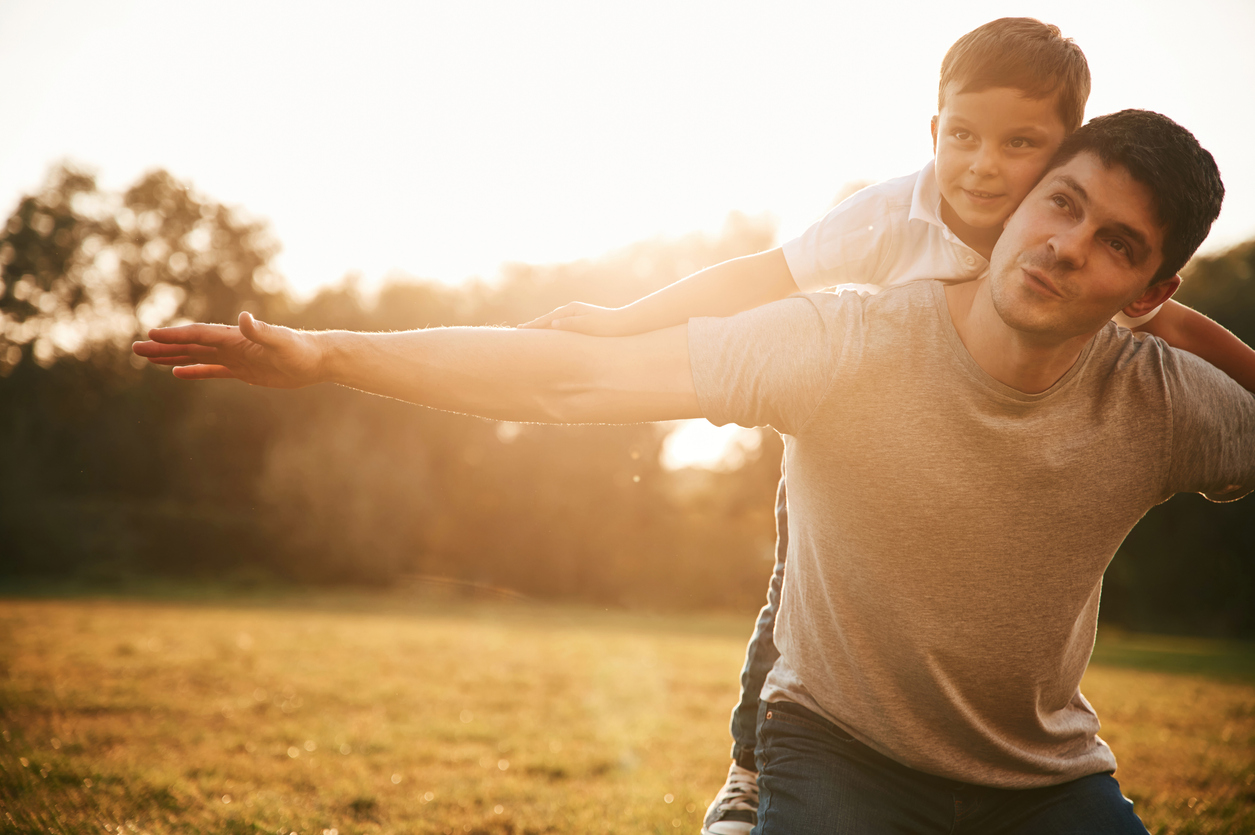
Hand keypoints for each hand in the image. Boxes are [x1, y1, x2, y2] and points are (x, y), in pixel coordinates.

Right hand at [132, 311, 324, 387]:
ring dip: (172, 356)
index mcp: (235, 337)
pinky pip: (212, 370)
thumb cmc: (302, 350)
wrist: (318, 360)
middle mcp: (231, 344)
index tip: (150, 335)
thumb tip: (243, 317)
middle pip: (190, 345)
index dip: (174, 336)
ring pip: (196, 356)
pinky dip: (195, 370)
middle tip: (135, 348)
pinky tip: (178, 372)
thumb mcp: (282, 342)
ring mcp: (236, 357)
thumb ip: (262, 331)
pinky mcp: (244, 370)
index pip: (198, 335)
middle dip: (163, 346)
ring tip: (147, 358)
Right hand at [517, 301, 635, 335]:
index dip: (533, 325)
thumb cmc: (606, 326)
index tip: (519, 330)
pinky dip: (552, 328)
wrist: (623, 323)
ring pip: (554, 320)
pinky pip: (561, 324)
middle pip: (548, 318)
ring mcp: (576, 314)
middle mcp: (572, 309)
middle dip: (534, 324)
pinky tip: (550, 332)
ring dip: (542, 326)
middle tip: (518, 330)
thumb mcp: (587, 326)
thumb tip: (553, 323)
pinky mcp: (581, 319)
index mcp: (571, 310)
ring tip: (530, 331)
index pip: (547, 319)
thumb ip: (570, 324)